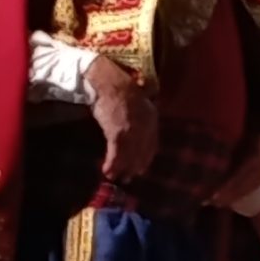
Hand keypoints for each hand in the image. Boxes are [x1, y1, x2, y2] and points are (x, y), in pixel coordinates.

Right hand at [87, 58, 157, 181]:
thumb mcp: (139, 104)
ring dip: (122, 168)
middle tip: (129, 178)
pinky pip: (116, 152)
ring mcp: (132, 130)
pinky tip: (107, 171)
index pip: (152, 144)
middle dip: (135, 167)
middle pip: (141, 152)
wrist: (110, 82)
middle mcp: (145, 127)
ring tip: (116, 178)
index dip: (146, 157)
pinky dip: (112, 163)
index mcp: (152, 119)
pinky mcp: (117, 131)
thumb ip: (142, 118)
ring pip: (128, 154)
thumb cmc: (121, 91)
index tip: (142, 168)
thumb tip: (139, 129)